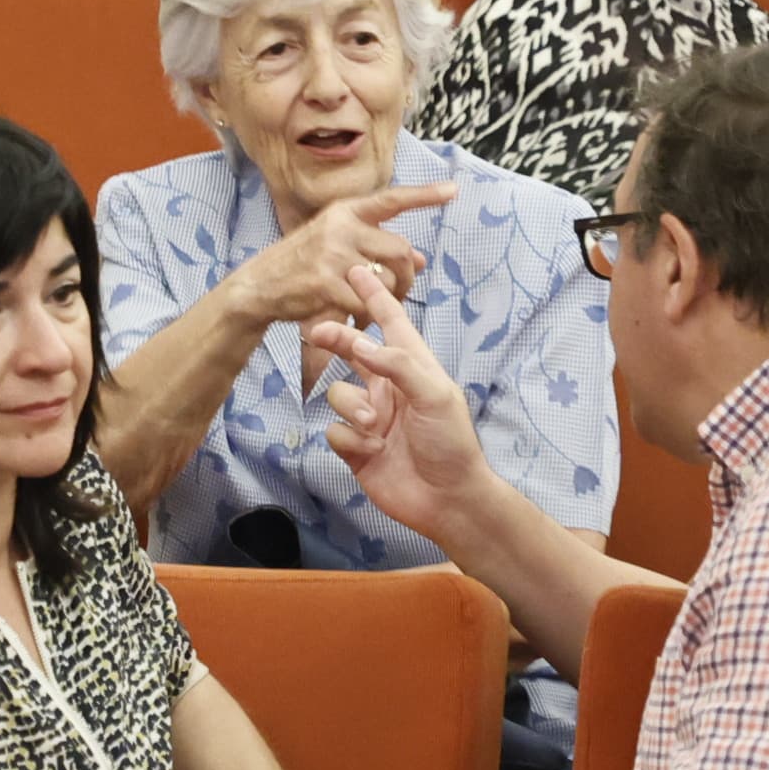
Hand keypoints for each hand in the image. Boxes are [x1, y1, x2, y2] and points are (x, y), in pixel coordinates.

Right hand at [233, 179, 453, 329]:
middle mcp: (341, 226)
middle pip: (401, 250)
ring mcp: (333, 253)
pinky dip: (367, 317)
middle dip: (407, 277)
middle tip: (399, 294)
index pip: (392, 200)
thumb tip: (421, 258)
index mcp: (345, 211)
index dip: (424, 196)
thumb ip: (377, 247)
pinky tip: (357, 322)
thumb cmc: (302, 266)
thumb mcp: (337, 246)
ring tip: (373, 310)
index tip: (453, 190)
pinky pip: (366, 303)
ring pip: (387, 279)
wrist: (259, 286)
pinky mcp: (326, 282)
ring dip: (388, 301)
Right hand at [311, 260, 495, 541]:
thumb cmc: (451, 443)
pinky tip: (370, 450)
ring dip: (351, 407)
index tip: (358, 270)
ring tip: (373, 426)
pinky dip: (349, 438)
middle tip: (316, 331)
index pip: (392, 324)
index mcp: (413, 369)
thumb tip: (363, 346)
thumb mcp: (435, 395)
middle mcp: (388, 388)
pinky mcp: (355, 447)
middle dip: (336, 340)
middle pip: (352, 352)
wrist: (445, 499)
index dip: (375, 298)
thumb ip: (398, 365)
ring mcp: (370, 417)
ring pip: (339, 395)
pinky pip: (334, 430)